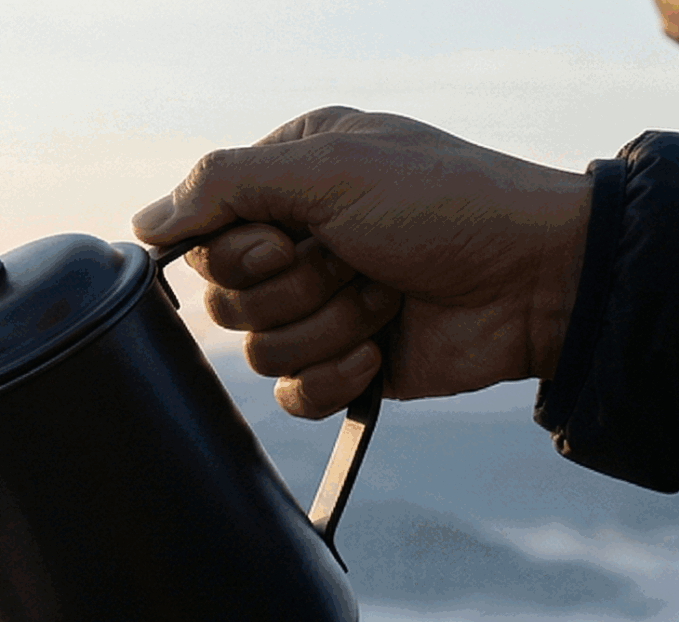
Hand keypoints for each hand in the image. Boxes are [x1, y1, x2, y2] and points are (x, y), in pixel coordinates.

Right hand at [132, 108, 593, 417]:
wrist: (536, 280)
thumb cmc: (445, 204)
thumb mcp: (329, 167)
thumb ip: (223, 184)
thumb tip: (142, 225)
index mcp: (286, 179)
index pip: (202, 233)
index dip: (238, 250)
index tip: (290, 236)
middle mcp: (296, 240)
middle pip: (223, 298)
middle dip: (293, 289)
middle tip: (354, 261)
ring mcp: (319, 305)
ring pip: (257, 349)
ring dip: (328, 326)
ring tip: (386, 298)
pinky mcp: (343, 364)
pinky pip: (289, 397)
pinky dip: (335, 377)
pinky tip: (381, 351)